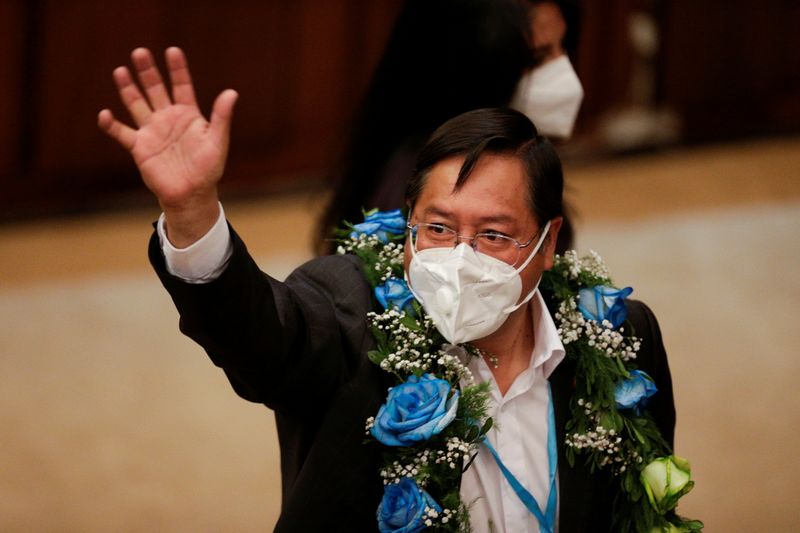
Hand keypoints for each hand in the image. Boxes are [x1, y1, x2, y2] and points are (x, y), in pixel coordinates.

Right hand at [98, 47, 237, 245]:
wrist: (191, 194)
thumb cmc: (208, 169)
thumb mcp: (217, 141)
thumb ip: (221, 117)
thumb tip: (232, 93)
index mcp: (188, 115)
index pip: (182, 86)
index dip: (177, 69)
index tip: (172, 51)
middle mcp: (167, 118)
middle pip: (155, 89)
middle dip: (148, 72)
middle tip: (140, 52)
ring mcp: (152, 131)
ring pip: (136, 104)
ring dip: (128, 89)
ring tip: (121, 71)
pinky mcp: (139, 147)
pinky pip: (121, 133)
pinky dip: (111, 125)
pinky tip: (105, 114)